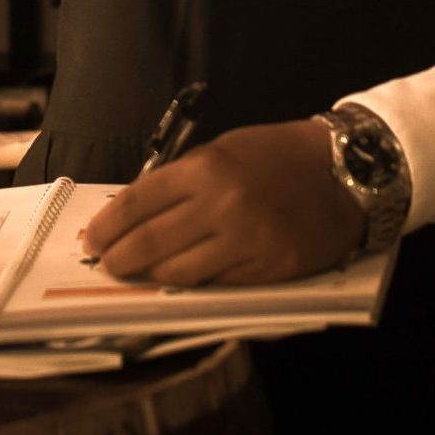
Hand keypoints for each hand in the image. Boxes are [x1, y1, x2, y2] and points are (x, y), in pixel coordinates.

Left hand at [81, 119, 367, 286]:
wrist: (342, 172)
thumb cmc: (275, 154)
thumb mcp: (222, 151)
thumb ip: (183, 180)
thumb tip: (140, 209)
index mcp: (204, 169)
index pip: (140, 202)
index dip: (109, 225)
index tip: (92, 238)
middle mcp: (221, 206)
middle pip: (152, 241)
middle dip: (121, 257)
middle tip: (105, 264)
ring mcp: (246, 242)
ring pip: (181, 272)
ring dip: (151, 276)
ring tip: (135, 275)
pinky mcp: (269, 269)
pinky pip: (218, 283)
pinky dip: (193, 283)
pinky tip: (176, 282)